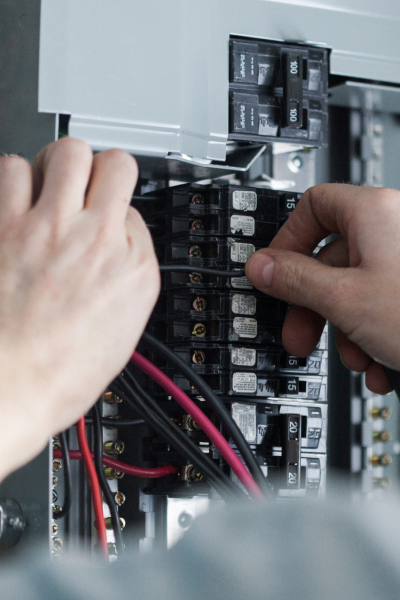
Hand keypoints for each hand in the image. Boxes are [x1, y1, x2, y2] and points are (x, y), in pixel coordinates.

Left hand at [0, 138, 159, 479]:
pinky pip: (8, 168)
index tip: (106, 218)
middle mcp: (94, 239)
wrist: (5, 391)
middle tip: (82, 187)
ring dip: (52, 171)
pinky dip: (10, 180)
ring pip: (62, 153)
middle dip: (97, 168)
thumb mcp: (123, 330)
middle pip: (109, 162)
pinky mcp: (2, 226)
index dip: (117, 213)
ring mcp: (47, 228)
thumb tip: (119, 239)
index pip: (134, 209)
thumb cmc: (58, 373)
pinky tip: (11, 205)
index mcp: (131, 268)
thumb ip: (126, 273)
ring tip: (41, 194)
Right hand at [245, 183, 399, 394]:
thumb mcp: (345, 300)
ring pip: (358, 288)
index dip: (286, 241)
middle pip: (332, 258)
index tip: (275, 274)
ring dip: (347, 330)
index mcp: (374, 212)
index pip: (311, 206)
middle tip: (300, 335)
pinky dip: (374, 335)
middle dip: (314, 306)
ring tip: (357, 359)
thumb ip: (294, 279)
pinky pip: (384, 303)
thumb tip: (261, 266)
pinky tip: (381, 364)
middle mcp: (395, 227)